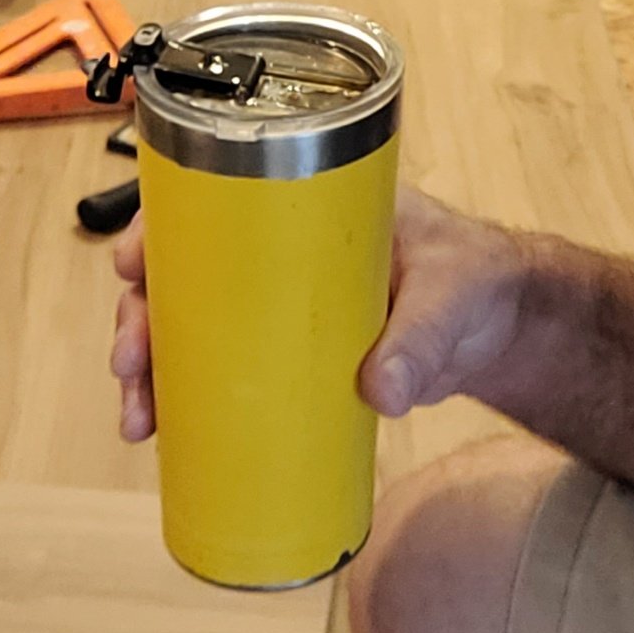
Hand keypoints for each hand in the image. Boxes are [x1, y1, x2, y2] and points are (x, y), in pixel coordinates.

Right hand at [108, 186, 528, 441]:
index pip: (216, 199)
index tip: (132, 261)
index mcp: (310, 209)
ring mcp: (279, 308)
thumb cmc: (477, 278)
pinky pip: (222, 371)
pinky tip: (161, 433)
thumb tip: (381, 389)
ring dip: (152, 367)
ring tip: (139, 419)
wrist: (503, 325)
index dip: (161, 226)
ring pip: (191, 326)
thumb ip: (424, 338)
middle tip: (130, 362)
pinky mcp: (290, 358)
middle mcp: (280, 254)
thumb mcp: (455, 293)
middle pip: (186, 271)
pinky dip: (187, 398)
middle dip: (141, 315)